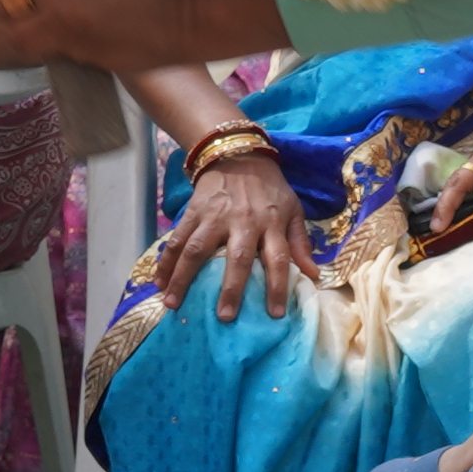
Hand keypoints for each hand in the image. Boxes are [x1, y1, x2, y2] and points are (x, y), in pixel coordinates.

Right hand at [151, 147, 300, 319]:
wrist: (238, 154)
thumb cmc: (270, 189)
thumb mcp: (293, 210)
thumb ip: (301, 244)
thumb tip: (314, 277)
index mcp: (271, 223)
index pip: (278, 259)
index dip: (277, 286)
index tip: (275, 314)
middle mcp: (243, 221)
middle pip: (237, 258)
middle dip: (231, 288)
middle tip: (224, 317)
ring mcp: (214, 216)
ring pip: (197, 250)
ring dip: (183, 277)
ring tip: (173, 304)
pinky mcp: (193, 212)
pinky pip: (176, 239)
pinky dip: (165, 261)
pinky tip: (158, 282)